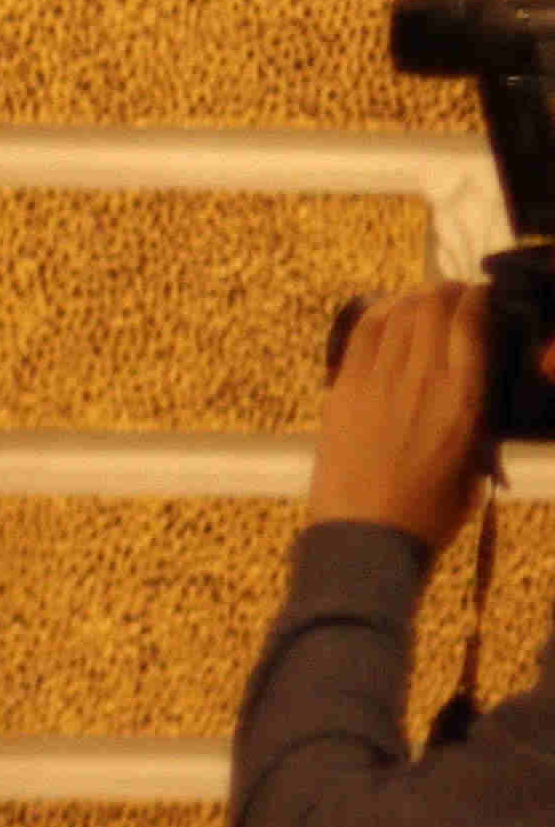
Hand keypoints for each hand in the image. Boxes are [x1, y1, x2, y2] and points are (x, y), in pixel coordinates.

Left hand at [310, 281, 496, 551]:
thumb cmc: (430, 508)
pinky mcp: (343, 386)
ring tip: (426, 301)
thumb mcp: (475, 459)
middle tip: (454, 296)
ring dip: (417, 298)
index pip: (471, 322)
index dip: (478, 299)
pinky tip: (390, 310)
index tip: (482, 297)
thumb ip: (476, 413)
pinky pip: (363, 331)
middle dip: (448, 292)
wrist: (367, 534)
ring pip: (400, 311)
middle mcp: (423, 376)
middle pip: (434, 306)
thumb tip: (472, 380)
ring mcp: (378, 377)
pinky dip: (381, 311)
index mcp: (464, 396)